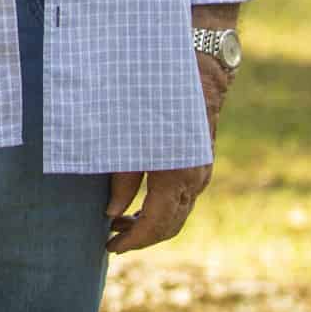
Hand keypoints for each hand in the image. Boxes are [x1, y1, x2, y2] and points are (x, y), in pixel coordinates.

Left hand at [106, 49, 231, 252]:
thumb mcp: (127, 133)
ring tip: (119, 224)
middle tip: (111, 240)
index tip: (109, 247)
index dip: (133, 241)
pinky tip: (140, 204)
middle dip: (141, 237)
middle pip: (171, 226)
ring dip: (152, 224)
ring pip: (179, 214)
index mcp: (176, 174)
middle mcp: (195, 178)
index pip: (156, 224)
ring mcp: (202, 171)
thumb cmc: (154, 93)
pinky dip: (163, 209)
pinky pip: (184, 198)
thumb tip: (112, 212)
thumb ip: (121, 177)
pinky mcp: (201, 162)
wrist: (197, 64)